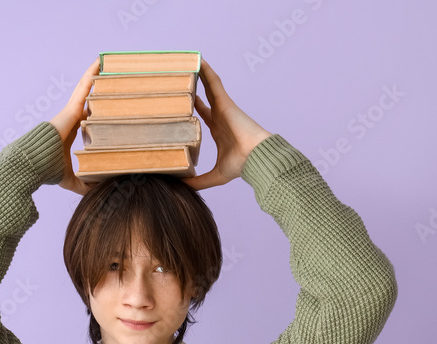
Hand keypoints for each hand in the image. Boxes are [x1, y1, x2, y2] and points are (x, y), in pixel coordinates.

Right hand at [49, 57, 100, 195]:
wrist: (34, 162)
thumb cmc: (47, 169)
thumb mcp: (71, 178)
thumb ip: (83, 185)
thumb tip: (94, 195)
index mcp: (70, 131)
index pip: (86, 117)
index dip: (95, 110)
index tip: (105, 106)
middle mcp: (71, 118)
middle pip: (87, 99)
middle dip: (98, 88)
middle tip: (111, 77)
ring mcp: (71, 111)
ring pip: (86, 89)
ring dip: (96, 75)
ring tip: (108, 62)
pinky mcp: (72, 108)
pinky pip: (84, 87)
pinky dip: (92, 75)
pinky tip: (100, 63)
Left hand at [183, 58, 272, 190]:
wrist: (256, 158)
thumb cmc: (242, 165)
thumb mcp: (215, 176)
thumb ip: (198, 182)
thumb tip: (181, 188)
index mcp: (218, 131)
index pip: (202, 115)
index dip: (192, 107)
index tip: (181, 101)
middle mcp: (220, 117)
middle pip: (204, 97)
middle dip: (193, 88)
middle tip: (180, 77)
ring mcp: (223, 108)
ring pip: (208, 86)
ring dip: (199, 74)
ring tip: (186, 61)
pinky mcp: (225, 103)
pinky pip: (214, 83)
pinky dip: (207, 72)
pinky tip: (198, 61)